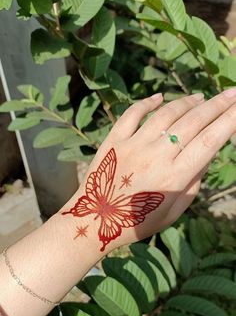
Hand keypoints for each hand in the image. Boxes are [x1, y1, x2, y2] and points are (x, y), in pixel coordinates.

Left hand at [61, 88, 235, 253]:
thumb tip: (204, 156)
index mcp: (174, 177)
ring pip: (166, 113)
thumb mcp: (172, 213)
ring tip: (201, 97)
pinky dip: (148, 102)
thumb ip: (192, 184)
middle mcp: (156, 156)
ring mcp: (133, 145)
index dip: (230, 120)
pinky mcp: (114, 140)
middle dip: (218, 104)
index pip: (210, 140)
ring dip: (187, 101)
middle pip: (193, 121)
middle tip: (232, 93)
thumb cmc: (136, 223)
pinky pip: (133, 114)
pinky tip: (160, 97)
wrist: (94, 222)